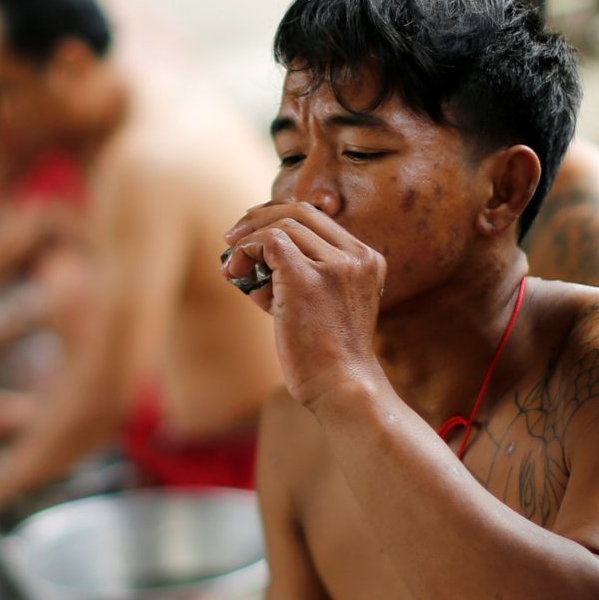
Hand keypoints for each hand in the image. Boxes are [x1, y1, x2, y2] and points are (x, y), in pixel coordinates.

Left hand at [223, 201, 387, 409]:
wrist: (342, 387)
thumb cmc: (327, 358)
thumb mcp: (323, 306)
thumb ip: (298, 277)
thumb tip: (246, 259)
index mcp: (368, 260)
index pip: (319, 219)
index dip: (280, 217)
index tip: (255, 232)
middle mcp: (356, 256)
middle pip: (300, 212)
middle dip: (259, 218)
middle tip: (233, 236)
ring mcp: (335, 265)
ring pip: (282, 225)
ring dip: (248, 240)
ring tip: (231, 266)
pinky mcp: (307, 278)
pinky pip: (269, 241)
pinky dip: (246, 250)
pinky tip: (234, 271)